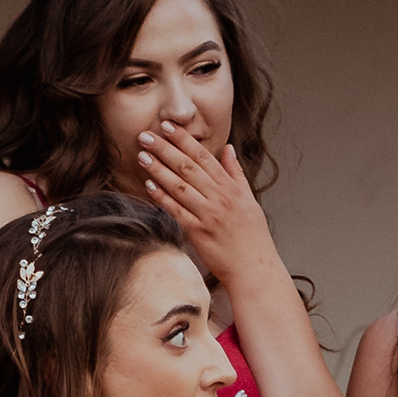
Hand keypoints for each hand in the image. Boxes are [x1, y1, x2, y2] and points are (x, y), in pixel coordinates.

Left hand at [137, 117, 279, 289]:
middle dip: (165, 149)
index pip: (204, 157)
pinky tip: (149, 185)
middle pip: (188, 167)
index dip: (184, 140)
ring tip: (143, 155)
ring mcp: (208, 215)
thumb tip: (228, 149)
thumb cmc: (253, 237)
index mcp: (231, 188)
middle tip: (146, 135)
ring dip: (159, 169)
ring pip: (179, 186)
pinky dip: (162, 198)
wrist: (254, 269)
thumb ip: (236, 173)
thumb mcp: (250, 199)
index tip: (168, 127)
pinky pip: (176, 211)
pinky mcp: (198, 233)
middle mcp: (219, 198)